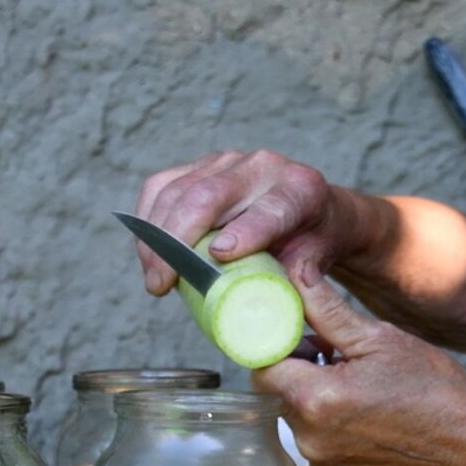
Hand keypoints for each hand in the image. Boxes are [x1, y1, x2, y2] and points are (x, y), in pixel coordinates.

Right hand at [133, 150, 344, 295]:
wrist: (312, 212)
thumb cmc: (312, 241)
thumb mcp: (318, 262)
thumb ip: (303, 281)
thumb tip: (275, 305)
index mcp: (301, 190)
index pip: (271, 209)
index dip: (245, 231)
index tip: (219, 256)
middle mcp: (264, 166)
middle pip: (209, 196)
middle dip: (178, 241)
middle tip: (162, 283)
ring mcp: (229, 161)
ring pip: (178, 191)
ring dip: (156, 238)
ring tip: (154, 279)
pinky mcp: (201, 165)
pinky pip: (161, 186)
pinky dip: (148, 221)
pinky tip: (148, 253)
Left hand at [253, 265, 465, 465]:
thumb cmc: (436, 389)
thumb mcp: (380, 338)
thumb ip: (325, 309)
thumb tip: (292, 274)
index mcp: (315, 399)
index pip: (262, 366)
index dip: (279, 346)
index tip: (303, 337)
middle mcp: (311, 442)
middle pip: (281, 395)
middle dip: (302, 373)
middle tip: (339, 359)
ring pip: (301, 424)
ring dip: (320, 403)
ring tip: (363, 390)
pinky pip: (323, 451)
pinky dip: (338, 434)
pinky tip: (373, 422)